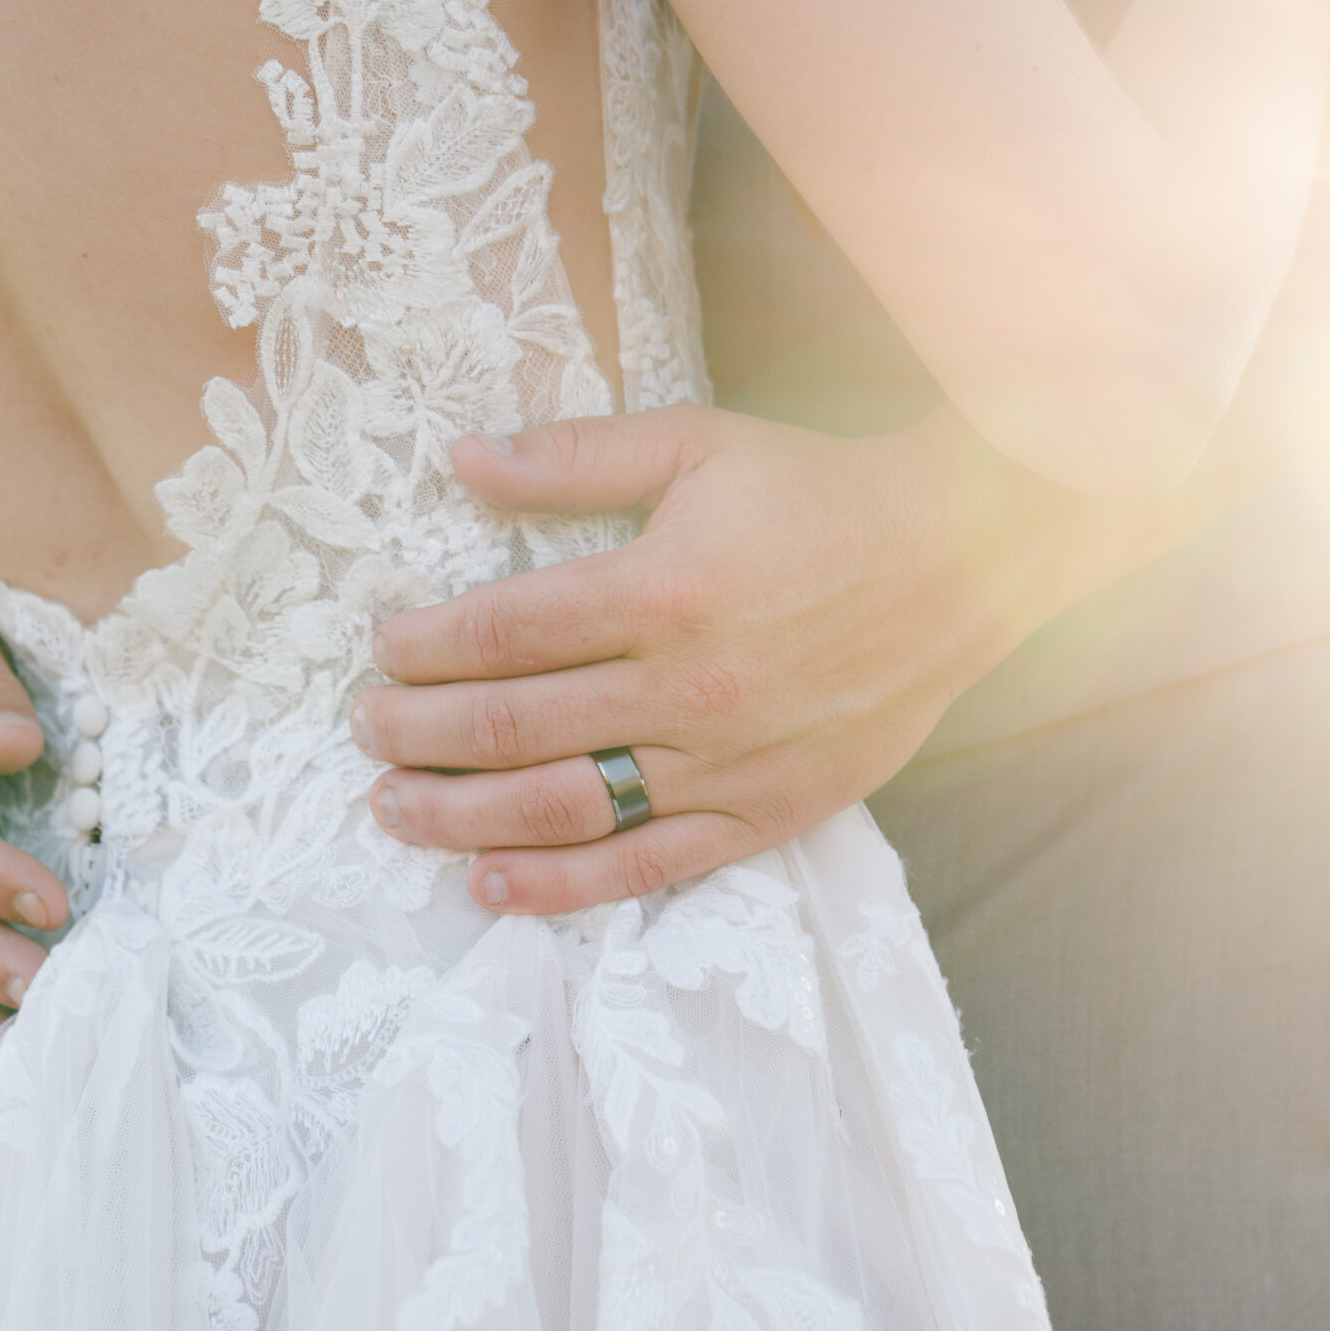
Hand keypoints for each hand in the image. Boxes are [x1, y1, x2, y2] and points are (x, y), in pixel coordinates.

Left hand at [350, 405, 1171, 914]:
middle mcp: (688, 689)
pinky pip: (648, 866)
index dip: (426, 647)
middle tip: (365, 732)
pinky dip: (561, 885)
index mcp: (663, 590)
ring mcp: (728, 764)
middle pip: (515, 727)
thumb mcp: (699, 444)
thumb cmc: (823, 494)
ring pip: (565, 808)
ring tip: (394, 812)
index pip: (505, 632)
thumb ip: (576, 458)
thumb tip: (461, 455)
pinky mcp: (768, 815)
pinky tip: (490, 886)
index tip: (383, 650)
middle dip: (419, 735)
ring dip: (462, 818)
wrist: (964, 559)